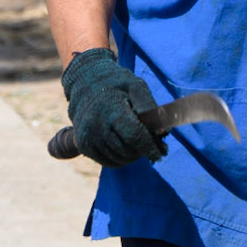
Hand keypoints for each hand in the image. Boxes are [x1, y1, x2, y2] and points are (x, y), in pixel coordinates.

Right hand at [61, 47, 166, 166]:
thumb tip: (163, 130)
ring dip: (133, 156)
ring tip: (138, 142)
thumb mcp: (135, 86)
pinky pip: (108, 162)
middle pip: (127, 150)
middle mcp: (96, 125)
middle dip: (143, 150)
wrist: (85, 84)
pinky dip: (121, 159)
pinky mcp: (83, 146)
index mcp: (110, 109)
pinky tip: (125, 146)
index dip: (149, 147)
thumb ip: (148, 106)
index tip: (160, 154)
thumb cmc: (116, 85)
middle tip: (152, 144)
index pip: (133, 135)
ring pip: (119, 159)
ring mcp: (87, 137)